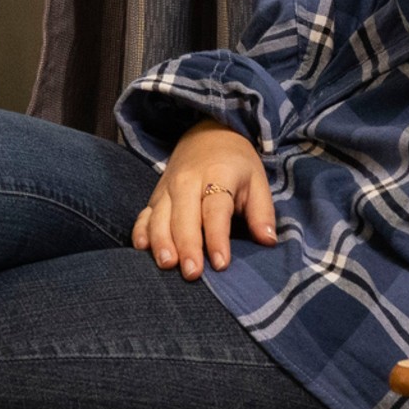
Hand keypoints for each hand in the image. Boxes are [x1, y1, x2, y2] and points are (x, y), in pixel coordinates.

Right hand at [132, 125, 278, 278]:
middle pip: (184, 217)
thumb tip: (268, 241)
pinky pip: (143, 215)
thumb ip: (262, 212)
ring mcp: (167, 188)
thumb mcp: (258, 181)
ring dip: (161, 242)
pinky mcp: (155, 196)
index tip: (221, 264)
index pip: (215, 210)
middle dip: (187, 246)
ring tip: (167, 265)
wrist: (207, 134)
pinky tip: (142, 249)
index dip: (217, 238)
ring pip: (159, 218)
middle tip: (192, 274)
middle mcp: (187, 181)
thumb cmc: (236, 165)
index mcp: (217, 175)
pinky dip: (140, 232)